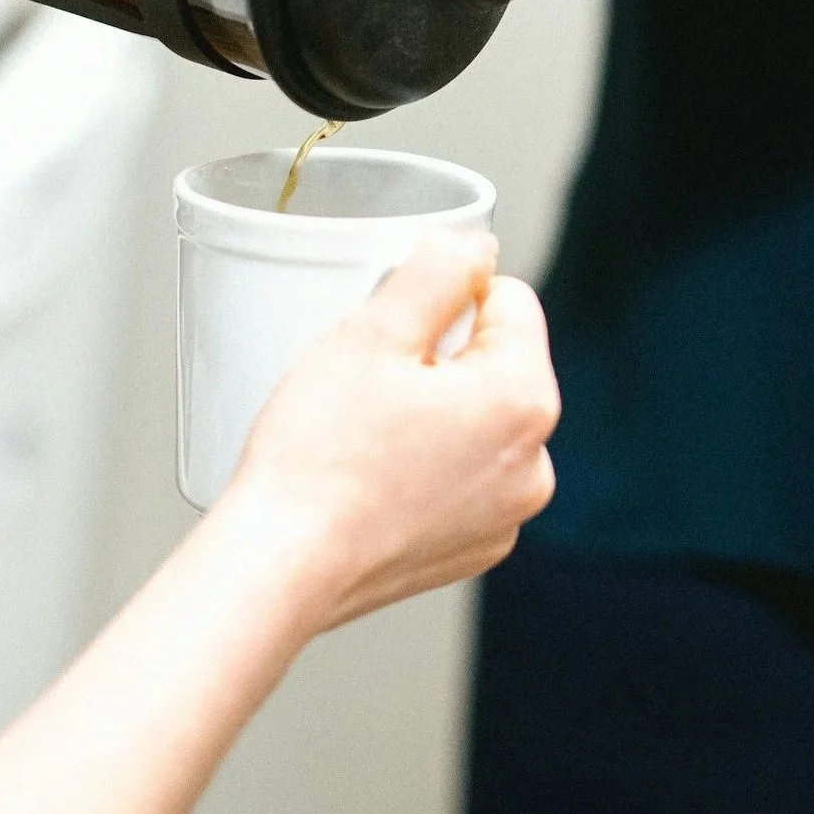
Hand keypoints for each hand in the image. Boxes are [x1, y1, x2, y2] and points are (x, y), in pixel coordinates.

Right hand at [222, 232, 559, 630]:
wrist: (279, 566)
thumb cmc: (317, 456)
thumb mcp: (373, 330)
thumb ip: (437, 269)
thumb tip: (475, 246)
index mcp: (524, 401)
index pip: (510, 299)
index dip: (446, 298)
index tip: (392, 327)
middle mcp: (533, 465)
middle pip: (496, 361)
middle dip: (439, 356)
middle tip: (368, 379)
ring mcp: (506, 516)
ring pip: (478, 420)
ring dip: (435, 410)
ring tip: (365, 430)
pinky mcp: (473, 548)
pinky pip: (462, 477)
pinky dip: (427, 465)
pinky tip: (372, 474)